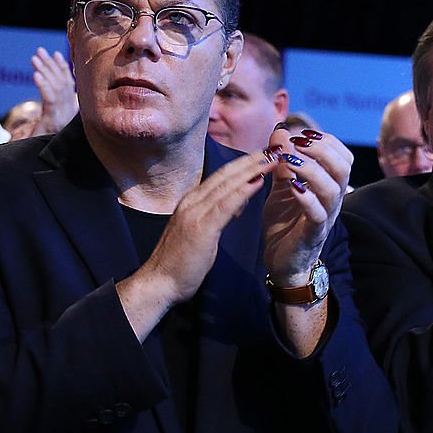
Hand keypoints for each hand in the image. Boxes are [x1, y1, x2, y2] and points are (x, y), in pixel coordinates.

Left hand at [11, 48, 78, 138]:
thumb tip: (51, 84)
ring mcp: (62, 118)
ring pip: (57, 89)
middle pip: (62, 83)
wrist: (40, 162)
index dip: (63, 68)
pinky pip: (50, 101)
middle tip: (39, 52)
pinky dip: (43, 86)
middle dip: (51, 65)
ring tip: (35, 58)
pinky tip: (36, 75)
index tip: (56, 54)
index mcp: (70, 111)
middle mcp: (69, 113)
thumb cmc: (42, 142)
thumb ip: (53, 104)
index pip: (69, 84)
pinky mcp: (52, 123)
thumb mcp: (49, 121)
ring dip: (45, 71)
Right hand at [145, 152, 276, 308]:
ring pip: (227, 185)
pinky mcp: (201, 228)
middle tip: (273, 149)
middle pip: (226, 175)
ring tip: (272, 159)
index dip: (243, 164)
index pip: (221, 176)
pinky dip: (244, 190)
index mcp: (191, 202)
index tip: (263, 155)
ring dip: (252, 170)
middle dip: (251, 161)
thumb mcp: (202, 232)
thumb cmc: (181, 262)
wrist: (159, 283)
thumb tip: (238, 203)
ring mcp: (195, 213)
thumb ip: (219, 215)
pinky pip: (226, 204)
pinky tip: (258, 181)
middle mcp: (192, 202)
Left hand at [262, 126, 351, 284]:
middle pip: (343, 167)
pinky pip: (318, 214)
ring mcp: (325, 217)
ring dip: (310, 169)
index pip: (343, 156)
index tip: (300, 133)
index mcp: (329, 186)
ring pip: (332, 188)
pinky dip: (306, 197)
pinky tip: (292, 186)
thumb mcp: (282, 186)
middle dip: (320, 149)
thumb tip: (281, 130)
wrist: (282, 261)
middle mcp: (333, 200)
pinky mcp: (312, 234)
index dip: (326, 140)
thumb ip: (282, 160)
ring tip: (288, 160)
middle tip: (296, 142)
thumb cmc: (285, 223)